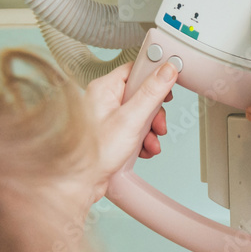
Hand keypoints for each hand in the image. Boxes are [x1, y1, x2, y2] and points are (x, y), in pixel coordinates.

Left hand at [86, 60, 177, 201]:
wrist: (80, 182)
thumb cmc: (94, 152)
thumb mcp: (131, 119)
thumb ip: (151, 93)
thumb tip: (167, 70)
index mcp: (104, 88)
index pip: (135, 69)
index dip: (154, 75)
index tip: (170, 83)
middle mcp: (105, 100)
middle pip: (142, 94)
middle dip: (154, 113)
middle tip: (157, 125)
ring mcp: (109, 118)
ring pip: (141, 115)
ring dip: (151, 131)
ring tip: (150, 143)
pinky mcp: (113, 134)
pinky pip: (135, 130)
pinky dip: (143, 141)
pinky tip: (143, 150)